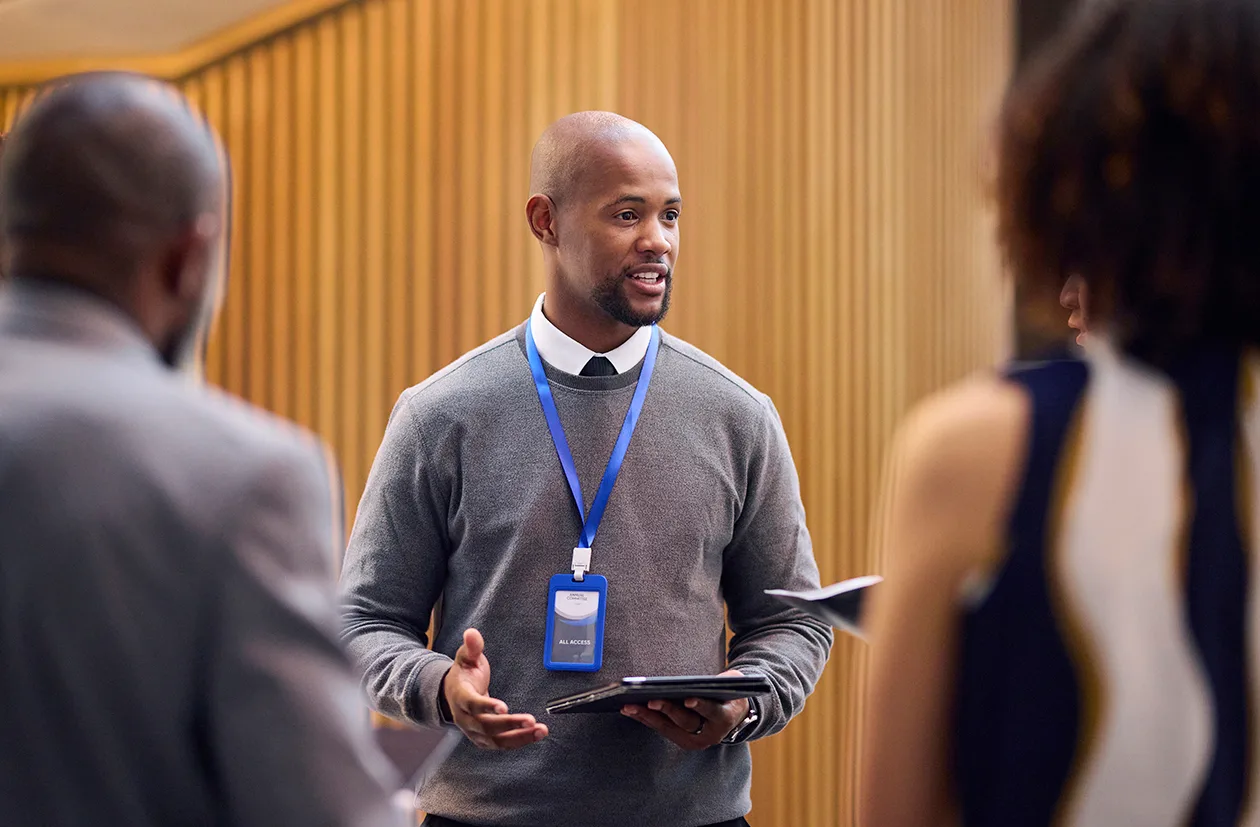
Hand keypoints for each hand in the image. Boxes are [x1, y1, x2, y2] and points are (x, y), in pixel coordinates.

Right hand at [442, 628, 547, 749]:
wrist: (453, 694)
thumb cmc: (464, 675)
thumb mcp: (466, 658)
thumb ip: (471, 647)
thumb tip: (472, 633)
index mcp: (460, 697)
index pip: (472, 704)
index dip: (486, 707)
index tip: (503, 707)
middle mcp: (465, 718)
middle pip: (486, 726)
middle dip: (509, 724)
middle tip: (530, 720)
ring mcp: (474, 732)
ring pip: (496, 740)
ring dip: (519, 737)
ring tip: (540, 730)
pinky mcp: (483, 739)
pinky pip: (501, 744)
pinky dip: (519, 741)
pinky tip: (535, 734)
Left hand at [620, 668, 748, 750]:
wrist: (733, 717)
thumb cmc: (730, 694)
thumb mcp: (734, 683)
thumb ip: (725, 680)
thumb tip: (704, 680)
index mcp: (725, 718)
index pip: (712, 711)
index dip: (700, 705)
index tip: (688, 699)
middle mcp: (710, 735)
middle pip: (686, 721)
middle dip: (667, 710)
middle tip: (650, 700)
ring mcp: (694, 740)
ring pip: (669, 728)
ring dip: (648, 717)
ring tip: (629, 706)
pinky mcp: (681, 740)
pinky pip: (661, 729)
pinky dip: (645, 719)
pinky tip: (630, 710)